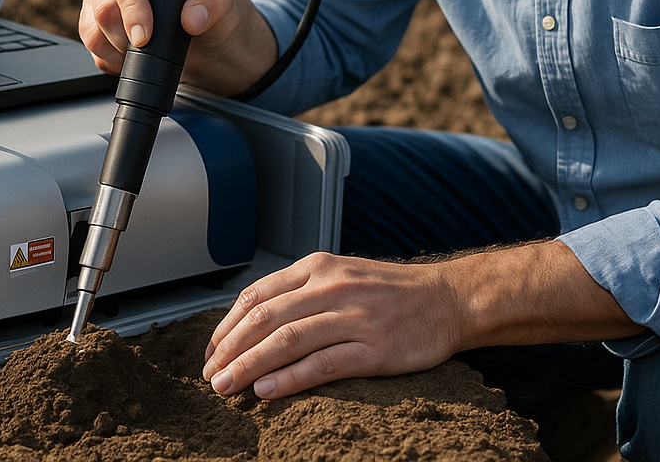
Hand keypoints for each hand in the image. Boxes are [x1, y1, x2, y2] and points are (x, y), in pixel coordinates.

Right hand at [79, 0, 277, 96]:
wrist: (207, 38)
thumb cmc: (212, 6)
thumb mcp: (223, 0)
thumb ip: (213, 2)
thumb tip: (191, 18)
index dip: (131, 2)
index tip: (146, 35)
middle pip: (102, 1)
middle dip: (125, 34)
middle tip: (150, 48)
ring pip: (92, 25)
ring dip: (119, 48)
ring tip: (148, 52)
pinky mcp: (94, 19)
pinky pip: (91, 42)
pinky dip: (111, 59)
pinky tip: (133, 58)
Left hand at [201, 242, 641, 399]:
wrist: (448, 299)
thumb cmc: (390, 292)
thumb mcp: (341, 274)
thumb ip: (301, 290)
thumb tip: (254, 321)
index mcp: (318, 267)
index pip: (257, 295)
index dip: (228, 325)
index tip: (213, 350)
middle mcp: (331, 287)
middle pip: (264, 319)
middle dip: (231, 350)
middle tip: (211, 375)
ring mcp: (353, 317)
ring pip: (285, 342)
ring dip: (249, 366)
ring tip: (227, 387)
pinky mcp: (373, 349)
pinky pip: (321, 365)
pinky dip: (288, 379)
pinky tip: (266, 392)